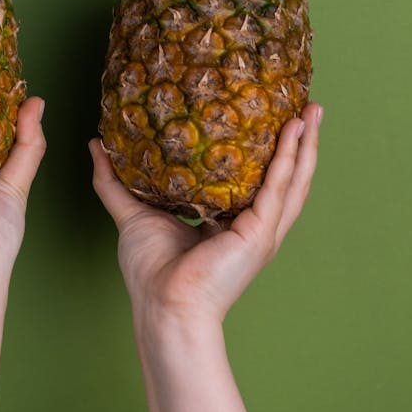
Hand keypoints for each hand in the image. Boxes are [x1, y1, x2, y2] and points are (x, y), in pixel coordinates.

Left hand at [90, 102, 321, 330]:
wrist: (163, 305)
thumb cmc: (151, 272)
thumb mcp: (132, 213)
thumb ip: (115, 180)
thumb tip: (96, 144)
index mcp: (229, 225)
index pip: (256, 182)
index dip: (267, 152)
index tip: (272, 118)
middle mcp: (253, 227)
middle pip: (286, 178)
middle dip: (301, 143)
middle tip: (309, 106)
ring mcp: (261, 232)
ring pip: (294, 180)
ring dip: (308, 145)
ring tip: (315, 111)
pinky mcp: (259, 234)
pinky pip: (279, 188)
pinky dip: (290, 159)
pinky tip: (297, 131)